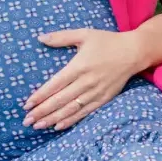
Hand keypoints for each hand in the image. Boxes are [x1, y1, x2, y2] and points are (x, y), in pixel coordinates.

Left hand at [23, 29, 144, 131]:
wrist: (134, 52)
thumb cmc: (107, 41)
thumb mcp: (84, 34)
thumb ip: (61, 37)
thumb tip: (40, 38)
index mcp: (79, 66)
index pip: (55, 84)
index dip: (40, 96)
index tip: (27, 104)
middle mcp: (87, 81)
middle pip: (60, 100)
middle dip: (42, 112)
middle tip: (27, 120)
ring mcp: (96, 92)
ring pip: (71, 109)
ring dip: (53, 119)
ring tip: (38, 126)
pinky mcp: (104, 99)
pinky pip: (85, 112)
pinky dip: (71, 120)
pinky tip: (58, 126)